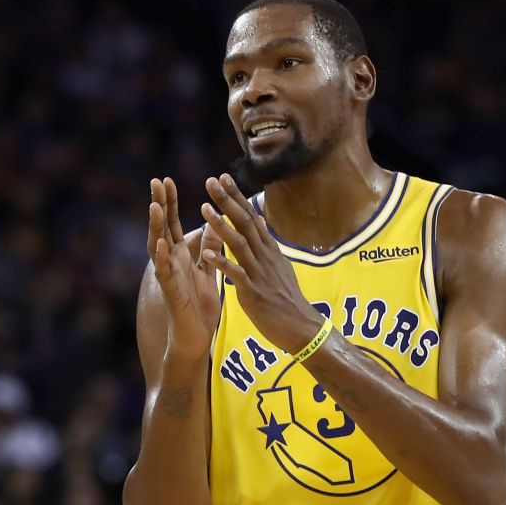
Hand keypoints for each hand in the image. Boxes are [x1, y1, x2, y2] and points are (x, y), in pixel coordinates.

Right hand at [147, 178, 220, 359]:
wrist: (196, 339)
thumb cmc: (199, 307)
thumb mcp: (207, 270)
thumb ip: (209, 247)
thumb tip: (214, 223)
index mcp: (181, 257)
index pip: (173, 224)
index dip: (170, 203)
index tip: (166, 180)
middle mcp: (171, 264)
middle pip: (162, 229)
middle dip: (159, 206)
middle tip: (155, 182)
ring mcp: (169, 277)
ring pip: (158, 248)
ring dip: (156, 227)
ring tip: (155, 207)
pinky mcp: (172, 294)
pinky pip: (165, 274)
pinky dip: (162, 258)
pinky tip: (160, 244)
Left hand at [199, 174, 320, 351]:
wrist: (301, 327)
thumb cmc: (286, 298)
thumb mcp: (279, 265)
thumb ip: (266, 244)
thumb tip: (259, 220)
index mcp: (269, 249)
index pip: (251, 216)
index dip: (237, 196)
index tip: (223, 177)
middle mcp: (265, 256)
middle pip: (245, 222)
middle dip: (227, 201)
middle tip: (211, 181)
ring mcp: (259, 273)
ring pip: (239, 244)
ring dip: (221, 225)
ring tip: (204, 208)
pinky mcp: (253, 292)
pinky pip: (236, 275)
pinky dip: (222, 263)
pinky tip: (206, 255)